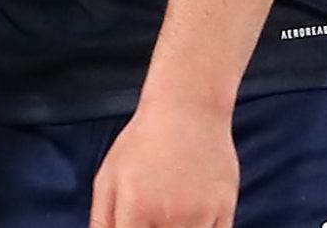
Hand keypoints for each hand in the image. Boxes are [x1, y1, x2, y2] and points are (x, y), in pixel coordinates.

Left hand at [89, 102, 237, 227]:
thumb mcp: (108, 176)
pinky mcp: (224, 211)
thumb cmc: (144, 141)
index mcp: (135, 208)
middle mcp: (169, 216)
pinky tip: (191, 217)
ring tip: (171, 212)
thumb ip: (102, 220)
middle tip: (152, 217)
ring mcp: (199, 216)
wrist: (187, 110)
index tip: (135, 226)